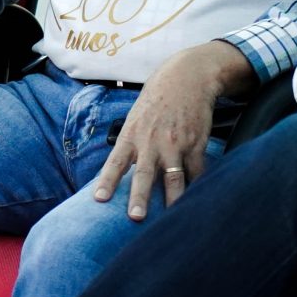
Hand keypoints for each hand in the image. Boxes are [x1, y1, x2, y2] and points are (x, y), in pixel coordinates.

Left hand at [93, 44, 233, 220]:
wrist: (186, 78)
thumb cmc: (156, 101)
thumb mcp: (135, 119)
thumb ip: (129, 145)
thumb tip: (120, 174)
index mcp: (132, 135)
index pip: (115, 163)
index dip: (107, 182)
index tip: (99, 200)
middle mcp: (152, 142)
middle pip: (144, 174)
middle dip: (140, 196)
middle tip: (136, 217)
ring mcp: (175, 144)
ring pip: (173, 178)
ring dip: (172, 200)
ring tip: (170, 218)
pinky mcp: (196, 144)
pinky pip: (196, 171)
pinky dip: (196, 187)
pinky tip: (196, 201)